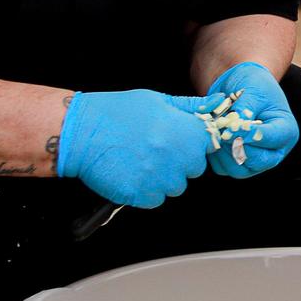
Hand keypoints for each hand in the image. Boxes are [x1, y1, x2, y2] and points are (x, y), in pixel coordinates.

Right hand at [56, 90, 215, 208]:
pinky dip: (146, 191)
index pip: (208, 145)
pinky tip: (132, 173)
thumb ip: (190, 107)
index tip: (179, 139)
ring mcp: (161, 179)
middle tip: (154, 148)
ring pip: (174, 187)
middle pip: (193, 169)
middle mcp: (179, 158)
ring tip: (140, 160)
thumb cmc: (118, 113)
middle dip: (179, 161)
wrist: (82, 133)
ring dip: (162, 178)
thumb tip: (218, 103)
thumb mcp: (158, 100)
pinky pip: (155, 199)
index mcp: (187, 133)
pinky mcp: (142, 196)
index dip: (193, 142)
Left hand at [201, 61, 299, 177]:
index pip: (271, 138)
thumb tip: (231, 131)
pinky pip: (223, 168)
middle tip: (222, 131)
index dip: (249, 134)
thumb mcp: (253, 91)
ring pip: (239, 169)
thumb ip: (244, 111)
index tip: (231, 126)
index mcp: (286, 131)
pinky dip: (215, 155)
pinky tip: (213, 136)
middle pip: (258, 161)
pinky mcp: (237, 164)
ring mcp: (256, 161)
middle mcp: (274, 151)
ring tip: (217, 131)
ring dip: (223, 151)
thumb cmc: (253, 85)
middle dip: (237, 146)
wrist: (240, 86)